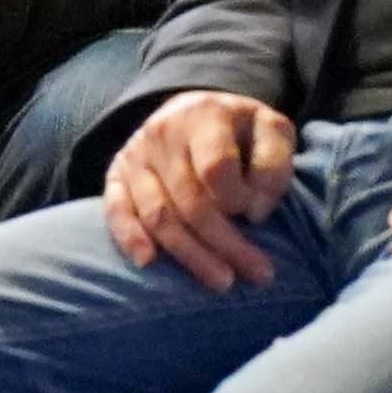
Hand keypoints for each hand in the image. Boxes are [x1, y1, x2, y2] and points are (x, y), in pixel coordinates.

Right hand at [103, 90, 303, 289]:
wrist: (194, 110)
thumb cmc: (240, 130)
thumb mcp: (272, 129)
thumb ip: (274, 163)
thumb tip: (253, 213)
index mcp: (204, 115)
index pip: (216, 167)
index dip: (240, 199)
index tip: (259, 216)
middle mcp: (162, 133)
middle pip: (189, 201)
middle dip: (225, 244)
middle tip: (258, 275)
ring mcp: (135, 156)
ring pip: (158, 215)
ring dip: (190, 254)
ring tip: (222, 281)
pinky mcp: (116, 175)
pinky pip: (116, 210)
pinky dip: (129, 237)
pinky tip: (148, 262)